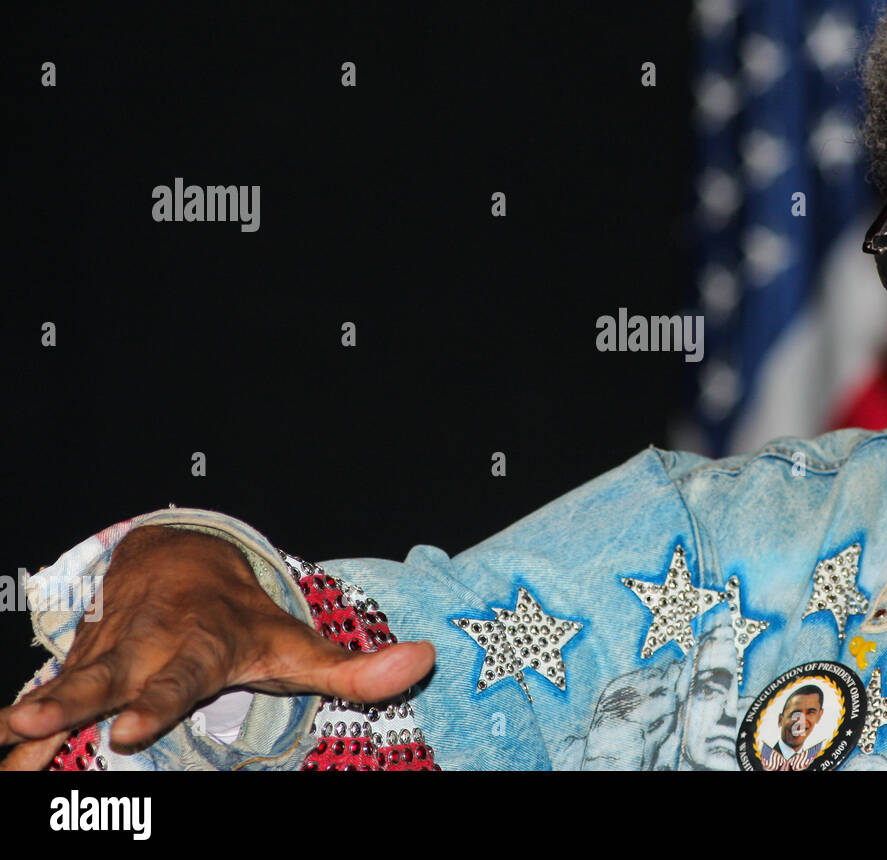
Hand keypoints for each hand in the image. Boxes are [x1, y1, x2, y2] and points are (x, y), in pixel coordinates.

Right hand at [0, 525, 435, 768]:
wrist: (180, 560)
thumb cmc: (242, 618)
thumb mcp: (297, 643)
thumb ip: (355, 669)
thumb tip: (423, 663)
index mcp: (198, 648)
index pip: (179, 678)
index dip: (156, 703)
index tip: (127, 729)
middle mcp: (144, 648)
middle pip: (104, 677)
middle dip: (68, 701)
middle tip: (29, 722)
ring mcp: (104, 653)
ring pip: (62, 682)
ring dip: (31, 711)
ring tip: (4, 735)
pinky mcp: (76, 661)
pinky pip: (44, 693)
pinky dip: (21, 722)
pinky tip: (3, 747)